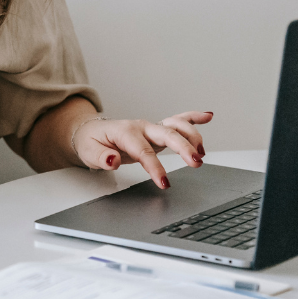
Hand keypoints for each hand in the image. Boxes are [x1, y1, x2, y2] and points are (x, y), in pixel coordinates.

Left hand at [72, 111, 212, 188]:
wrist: (90, 132)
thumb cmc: (91, 142)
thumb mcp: (89, 152)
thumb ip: (101, 157)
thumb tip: (113, 161)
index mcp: (125, 132)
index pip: (143, 151)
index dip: (155, 167)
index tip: (164, 182)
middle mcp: (141, 127)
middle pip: (166, 134)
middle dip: (183, 147)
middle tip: (196, 162)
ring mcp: (151, 127)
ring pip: (176, 125)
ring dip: (192, 136)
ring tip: (202, 152)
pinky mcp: (157, 130)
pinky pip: (178, 120)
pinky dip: (194, 117)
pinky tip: (208, 116)